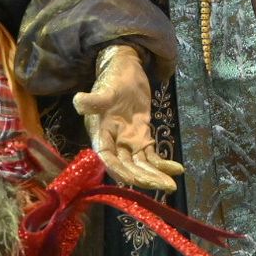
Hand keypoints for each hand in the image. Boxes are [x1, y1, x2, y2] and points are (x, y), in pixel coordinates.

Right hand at [74, 44, 185, 192]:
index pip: (108, 157)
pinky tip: (177, 169)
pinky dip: (162, 164)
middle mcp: (113, 142)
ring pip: (140, 165)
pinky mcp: (141, 137)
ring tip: (172, 185)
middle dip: (143, 178)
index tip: (133, 180)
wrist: (127, 69)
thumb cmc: (114, 78)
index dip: (119, 170)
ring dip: (154, 176)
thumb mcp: (106, 89)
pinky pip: (151, 156)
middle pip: (127, 166)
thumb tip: (78, 102)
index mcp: (100, 133)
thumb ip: (94, 99)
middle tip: (164, 186)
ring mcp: (128, 141)